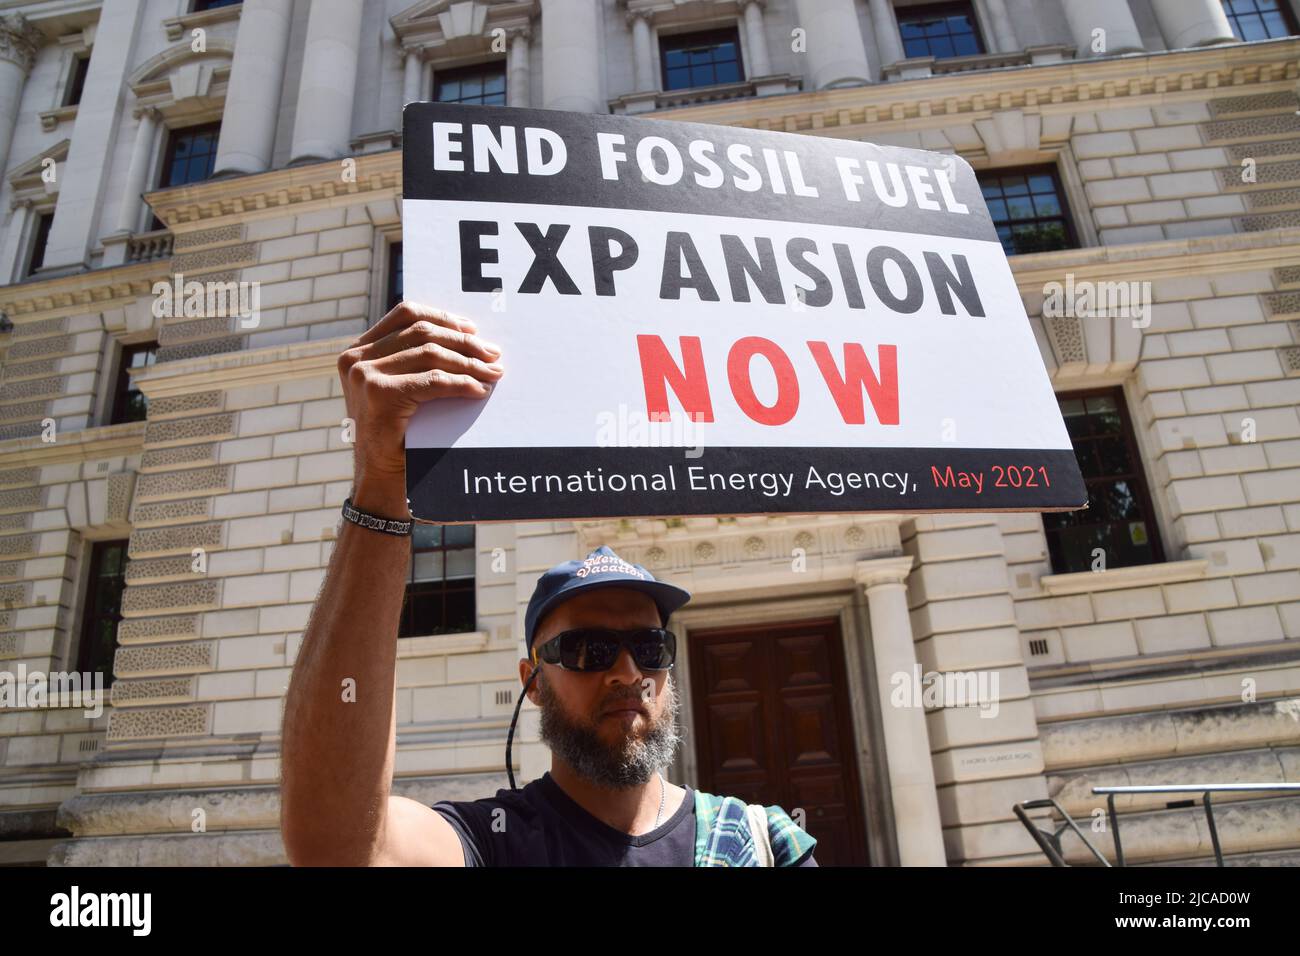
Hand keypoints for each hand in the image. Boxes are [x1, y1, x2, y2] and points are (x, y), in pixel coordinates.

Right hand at [337, 302, 502, 512]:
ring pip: (431, 353)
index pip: (406, 314)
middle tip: (494, 354)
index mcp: (359, 351)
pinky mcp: (379, 394)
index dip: (444, 317)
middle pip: (422, 332)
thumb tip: (467, 337)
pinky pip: (433, 380)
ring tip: (493, 373)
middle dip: (464, 342)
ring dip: (469, 363)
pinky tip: (479, 390)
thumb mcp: (399, 390)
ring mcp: (365, 375)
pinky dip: (462, 383)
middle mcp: (356, 359)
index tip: (473, 329)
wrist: (381, 481)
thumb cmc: (398, 437)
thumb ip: (414, 362)